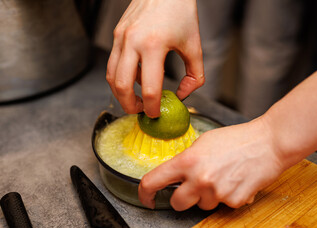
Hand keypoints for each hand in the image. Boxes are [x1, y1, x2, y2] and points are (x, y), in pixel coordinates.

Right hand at [106, 0, 204, 117]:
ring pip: (111, 76)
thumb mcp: (195, 46)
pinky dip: (121, 77)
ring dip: (120, 94)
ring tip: (135, 100)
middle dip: (130, 106)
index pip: (149, 89)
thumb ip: (195, 76)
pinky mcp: (117, 34)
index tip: (156, 114)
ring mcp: (121, 37)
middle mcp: (132, 41)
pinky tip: (135, 79)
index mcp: (154, 45)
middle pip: (121, 87)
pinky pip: (113, 63)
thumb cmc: (181, 12)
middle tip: (141, 112)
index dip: (153, 107)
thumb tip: (182, 95)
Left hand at [138, 118, 287, 210]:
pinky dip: (227, 196)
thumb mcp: (204, 142)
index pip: (153, 181)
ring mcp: (217, 192)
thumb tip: (177, 173)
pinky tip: (235, 180)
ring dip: (208, 196)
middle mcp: (199, 179)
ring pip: (202, 205)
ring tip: (223, 177)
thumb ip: (187, 159)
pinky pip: (223, 205)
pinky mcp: (234, 201)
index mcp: (188, 161)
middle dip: (183, 198)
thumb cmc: (237, 138)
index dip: (145, 193)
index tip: (146, 197)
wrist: (268, 143)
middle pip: (177, 203)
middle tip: (194, 186)